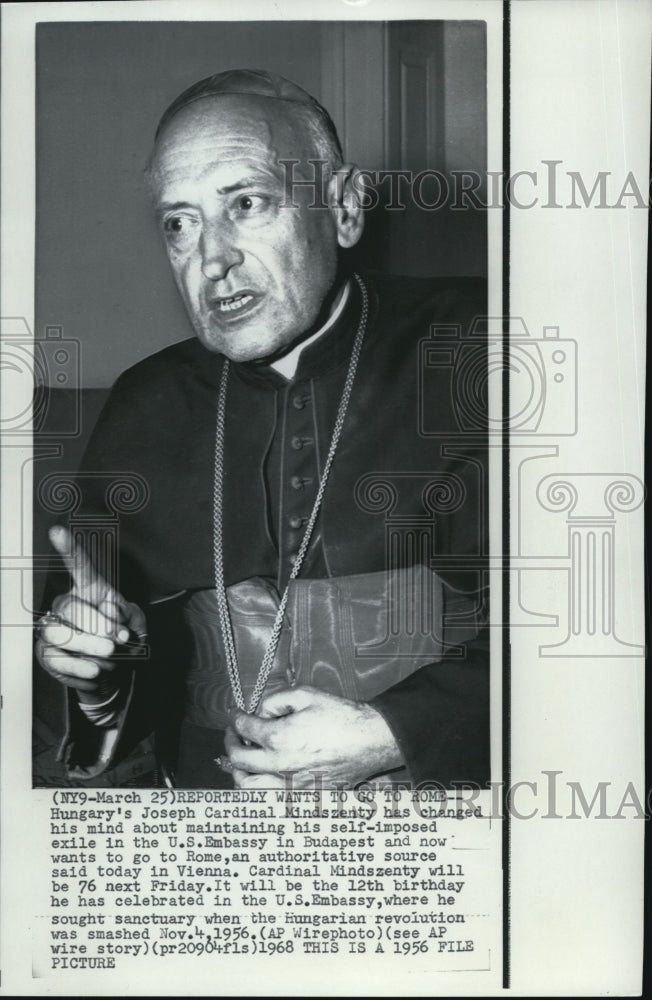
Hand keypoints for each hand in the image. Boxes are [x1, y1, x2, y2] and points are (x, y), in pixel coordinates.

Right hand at [35, 525, 145, 702]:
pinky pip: (58, 659)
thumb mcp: (137, 624)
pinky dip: (82, 668)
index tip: (57, 531)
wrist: (118, 674)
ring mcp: (54, 629)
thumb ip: (128, 614)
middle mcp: (66, 605)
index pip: (79, 567)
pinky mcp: (47, 654)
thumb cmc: (126, 641)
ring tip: (110, 656)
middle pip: (71, 607)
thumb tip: (109, 608)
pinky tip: (96, 670)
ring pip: (60, 634)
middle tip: (117, 641)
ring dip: (90, 648)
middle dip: (97, 626)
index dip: (68, 549)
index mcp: (90, 590)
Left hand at [223, 685, 403, 787]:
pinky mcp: (301, 794)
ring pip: (247, 785)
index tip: (238, 714)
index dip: (237, 718)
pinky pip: (268, 796)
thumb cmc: (341, 716)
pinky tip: (262, 774)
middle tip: (234, 734)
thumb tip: (262, 711)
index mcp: (278, 737)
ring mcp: (290, 783)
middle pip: (239, 758)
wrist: (371, 741)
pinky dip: (258, 786)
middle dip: (231, 742)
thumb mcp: (307, 694)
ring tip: (242, 759)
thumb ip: (277, 699)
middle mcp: (279, 764)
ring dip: (238, 770)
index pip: (244, 728)